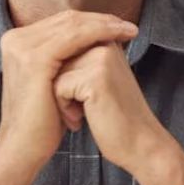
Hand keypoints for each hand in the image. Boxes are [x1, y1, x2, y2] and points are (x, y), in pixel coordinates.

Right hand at [0, 10, 138, 173]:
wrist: (23, 148)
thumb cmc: (42, 121)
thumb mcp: (52, 82)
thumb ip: (64, 59)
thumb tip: (93, 42)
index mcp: (18, 42)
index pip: (61, 22)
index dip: (92, 21)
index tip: (119, 27)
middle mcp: (15, 39)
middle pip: (67, 19)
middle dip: (101, 20)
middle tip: (128, 26)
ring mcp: (23, 47)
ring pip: (72, 24)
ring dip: (105, 24)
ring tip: (129, 31)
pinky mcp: (35, 59)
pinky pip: (74, 37)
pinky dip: (99, 33)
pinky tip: (118, 38)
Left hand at [52, 41, 181, 180]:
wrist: (138, 144)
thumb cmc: (113, 117)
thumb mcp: (95, 80)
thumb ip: (77, 60)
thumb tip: (45, 54)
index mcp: (105, 40)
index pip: (62, 50)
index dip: (65, 79)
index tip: (87, 96)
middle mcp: (104, 43)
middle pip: (56, 61)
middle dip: (62, 87)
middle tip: (85, 107)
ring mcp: (102, 57)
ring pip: (55, 73)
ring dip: (62, 99)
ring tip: (85, 112)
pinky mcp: (97, 76)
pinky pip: (59, 87)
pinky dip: (64, 108)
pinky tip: (83, 117)